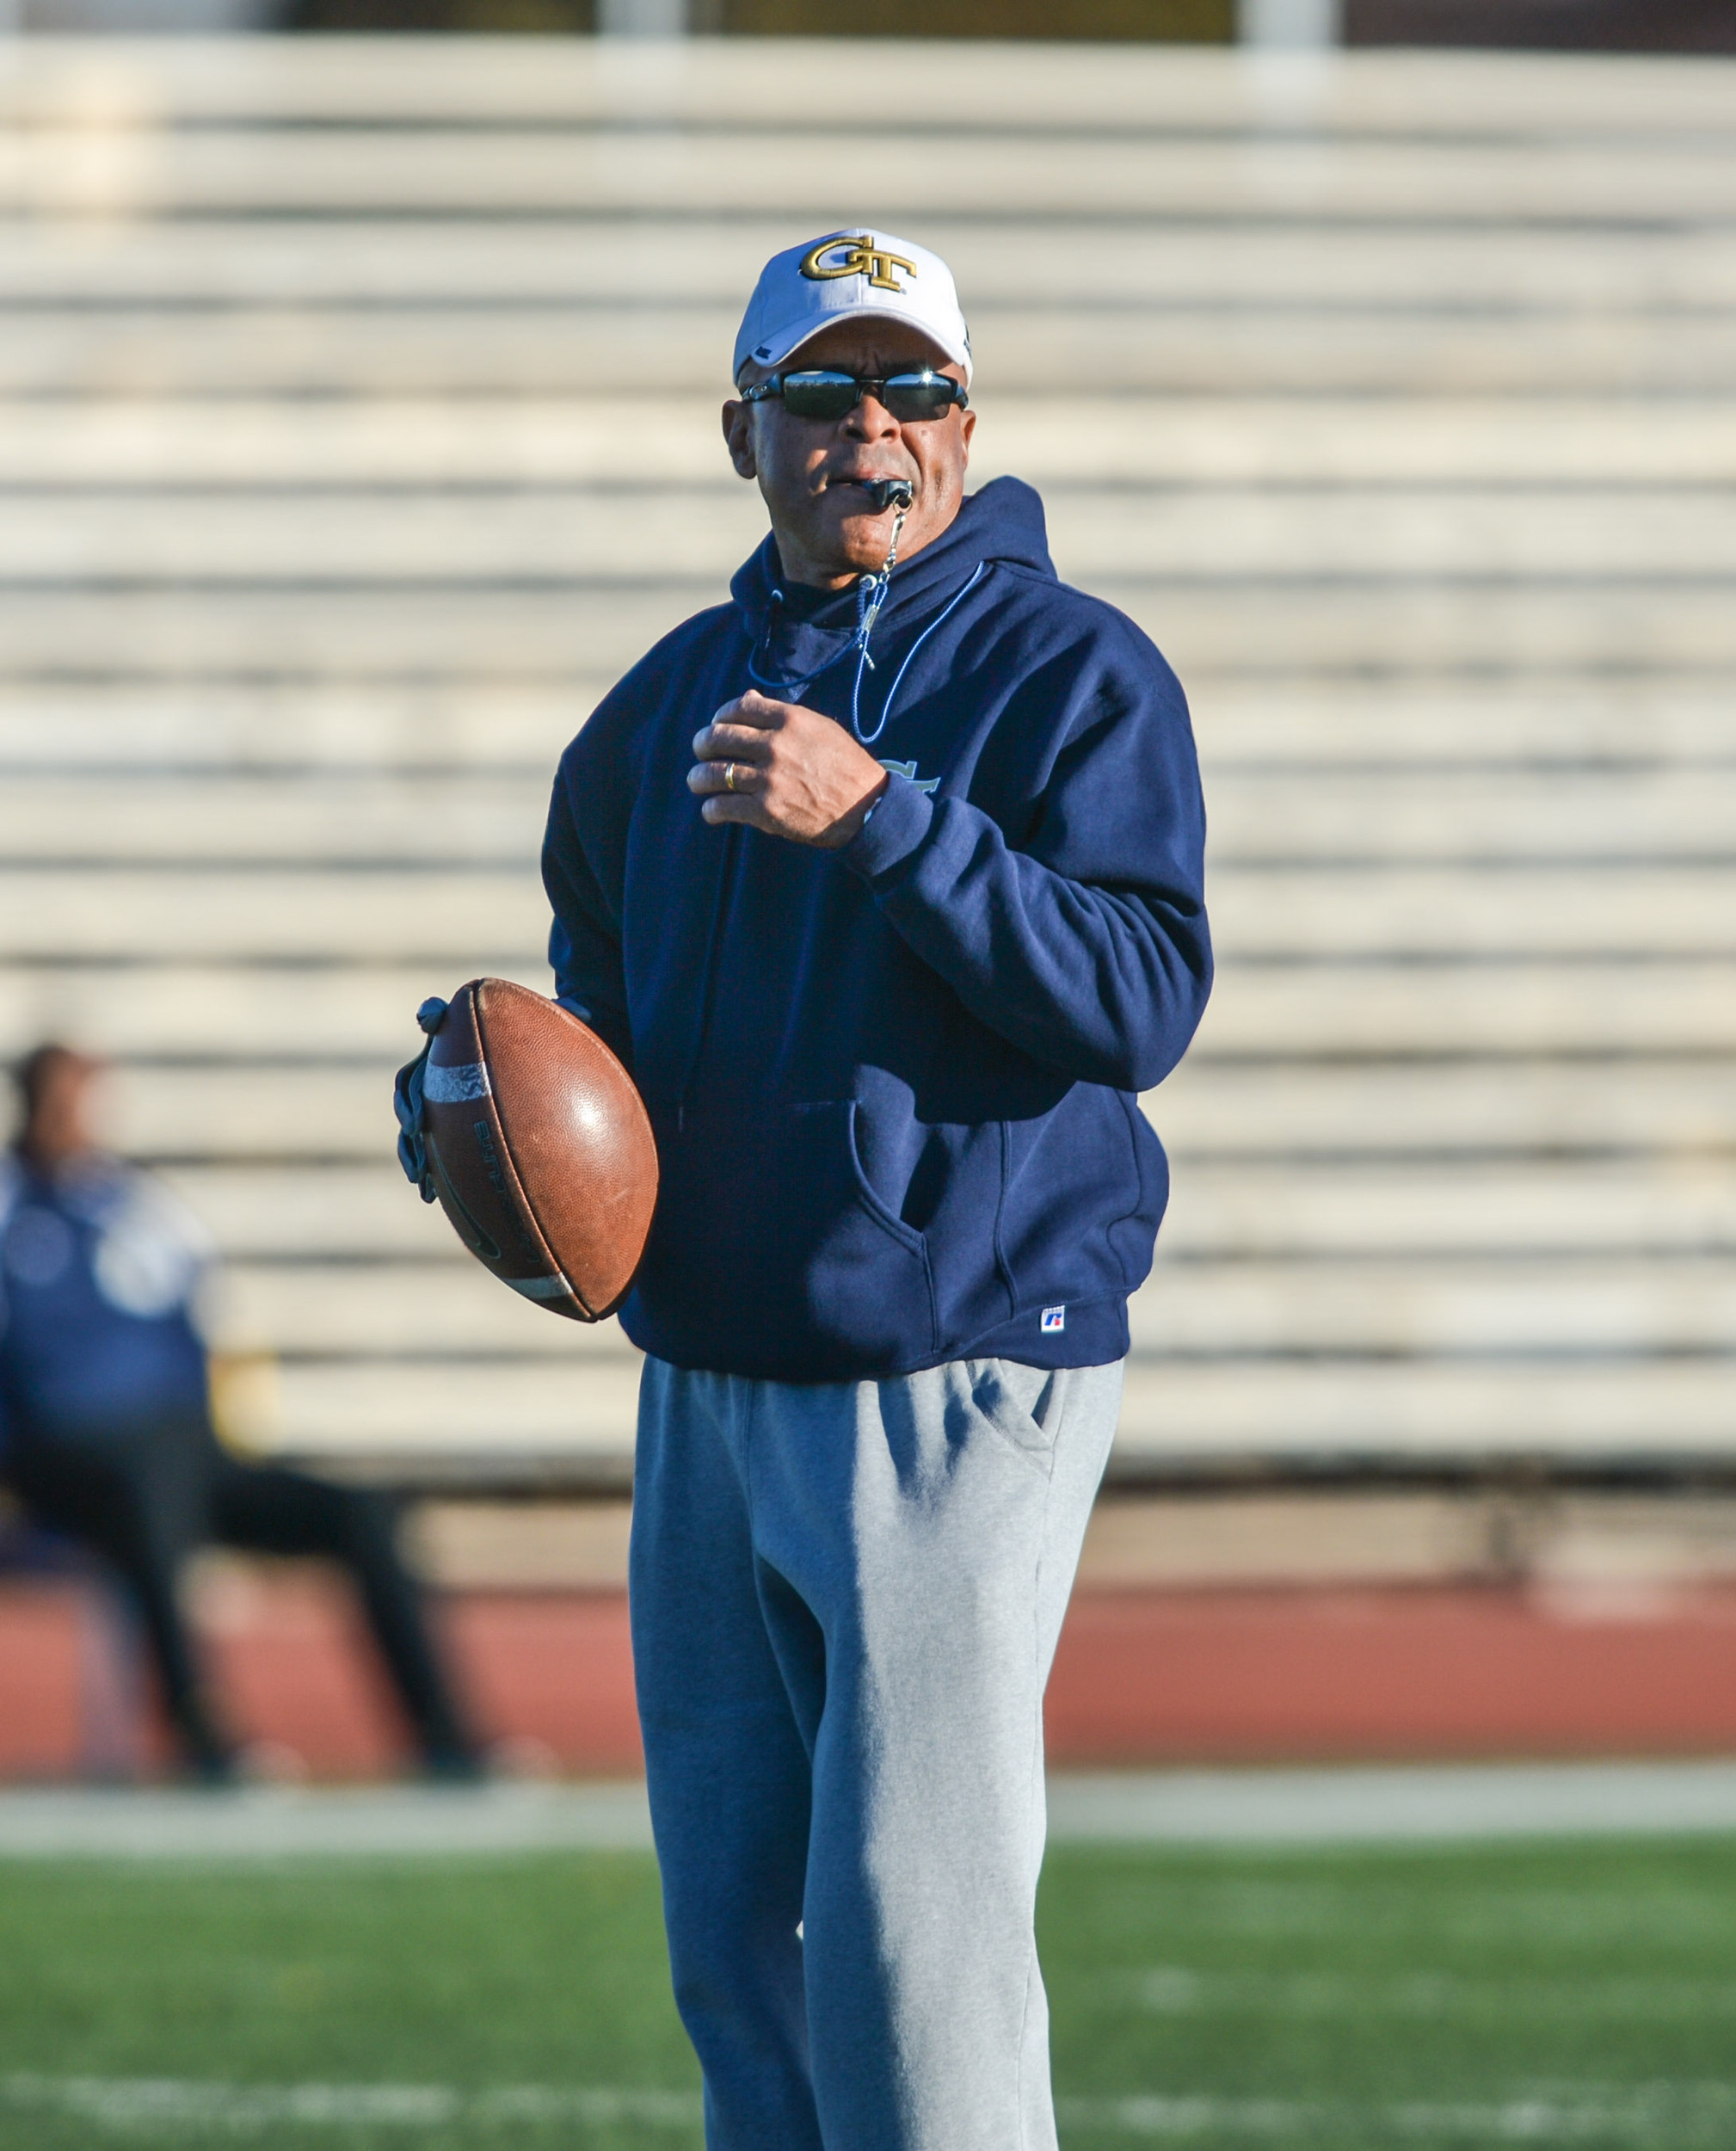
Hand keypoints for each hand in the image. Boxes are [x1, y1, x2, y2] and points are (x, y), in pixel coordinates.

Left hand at [688, 690, 888, 848]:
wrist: (866, 806)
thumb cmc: (843, 764)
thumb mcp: (818, 727)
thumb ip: (780, 714)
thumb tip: (748, 698)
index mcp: (789, 720)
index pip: (737, 709)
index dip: (719, 717)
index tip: (716, 725)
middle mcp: (775, 745)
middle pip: (717, 738)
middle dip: (702, 746)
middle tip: (700, 753)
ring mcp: (769, 779)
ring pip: (713, 774)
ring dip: (698, 779)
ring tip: (698, 783)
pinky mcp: (766, 811)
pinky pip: (723, 807)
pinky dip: (711, 810)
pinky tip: (712, 811)